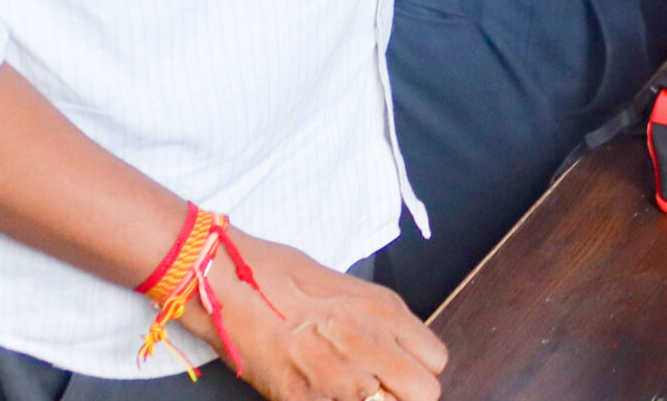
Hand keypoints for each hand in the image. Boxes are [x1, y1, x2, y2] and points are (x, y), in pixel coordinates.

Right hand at [193, 230, 446, 400]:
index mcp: (384, 312)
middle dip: (405, 394)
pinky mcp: (304, 400)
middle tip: (382, 388)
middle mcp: (369, 345)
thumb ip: (384, 322)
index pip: (436, 361)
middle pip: (423, 394)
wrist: (229, 287)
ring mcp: (338, 378)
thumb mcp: (350, 289)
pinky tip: (316, 391)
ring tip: (340, 384)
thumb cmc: (282, 278)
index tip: (403, 370)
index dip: (419, 369)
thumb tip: (402, 351)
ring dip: (366, 400)